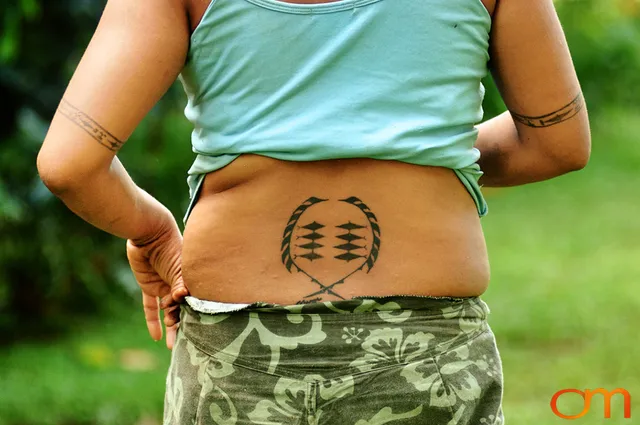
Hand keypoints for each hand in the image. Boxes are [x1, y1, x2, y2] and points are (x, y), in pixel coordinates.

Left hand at [126, 218, 188, 348]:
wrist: (149, 234)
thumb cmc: (169, 247)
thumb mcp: (178, 268)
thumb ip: (180, 284)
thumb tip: (182, 300)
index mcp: (190, 280)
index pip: (194, 302)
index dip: (193, 315)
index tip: (194, 328)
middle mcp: (178, 284)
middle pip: (182, 309)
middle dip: (182, 325)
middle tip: (183, 343)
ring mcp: (164, 286)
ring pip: (167, 311)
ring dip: (169, 327)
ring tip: (172, 346)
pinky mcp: (148, 287)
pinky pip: (150, 307)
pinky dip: (152, 321)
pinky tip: (155, 337)